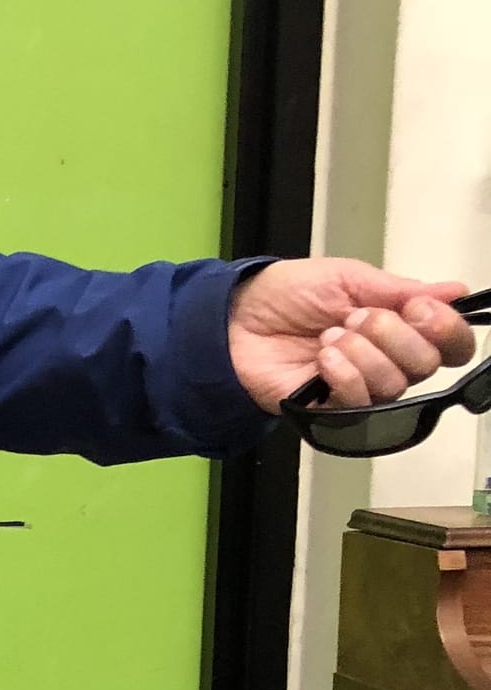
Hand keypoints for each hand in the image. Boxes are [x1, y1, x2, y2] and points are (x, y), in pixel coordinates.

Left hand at [227, 258, 475, 410]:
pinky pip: (360, 403)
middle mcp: (386, 361)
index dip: (444, 328)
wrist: (235, 320)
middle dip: (394, 335)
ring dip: (362, 352)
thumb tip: (454, 291)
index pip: (449, 344)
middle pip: (428, 365)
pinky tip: (322, 359)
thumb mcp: (347, 278)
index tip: (416, 308)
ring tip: (330, 336)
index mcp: (397, 327)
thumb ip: (401, 290)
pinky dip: (344, 374)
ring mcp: (360, 388)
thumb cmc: (285, 296)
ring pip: (395, 384)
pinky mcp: (332, 411)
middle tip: (356, 318)